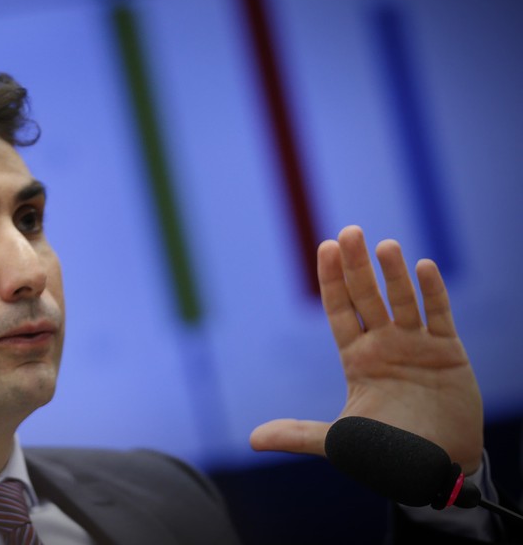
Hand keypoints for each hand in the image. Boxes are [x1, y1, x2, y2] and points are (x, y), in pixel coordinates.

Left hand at [250, 225, 483, 472]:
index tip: (324, 248)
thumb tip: (253, 440)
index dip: (332, 280)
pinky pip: (439, 316)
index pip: (340, 310)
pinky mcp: (448, 353)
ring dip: (394, 274)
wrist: (435, 470)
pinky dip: (433, 293)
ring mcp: (416, 346)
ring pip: (403, 301)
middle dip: (357, 266)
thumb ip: (298, 434)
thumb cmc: (385, 453)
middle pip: (368, 297)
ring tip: (385, 246)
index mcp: (357, 358)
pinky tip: (423, 267)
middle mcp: (384, 344)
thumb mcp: (338, 441)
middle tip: (350, 231)